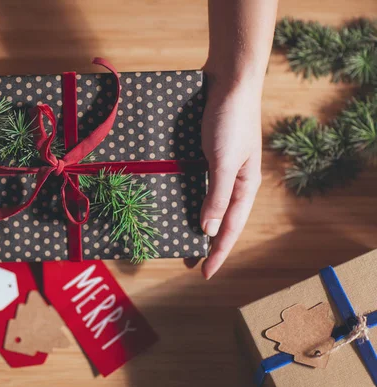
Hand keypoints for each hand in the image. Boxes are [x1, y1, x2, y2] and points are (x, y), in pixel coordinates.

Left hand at [199, 74, 262, 278]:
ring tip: (180, 238)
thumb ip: (217, 195)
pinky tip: (175, 204)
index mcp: (244, 186)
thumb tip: (207, 229)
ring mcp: (219, 167)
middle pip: (219, 219)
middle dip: (206, 242)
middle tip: (188, 262)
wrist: (228, 79)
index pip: (230, 228)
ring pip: (206, 202)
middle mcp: (233, 180)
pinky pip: (197, 184)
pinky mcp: (207, 154)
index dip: (217, 252)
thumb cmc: (230, 120)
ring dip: (195, 221)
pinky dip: (187, 198)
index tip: (204, 274)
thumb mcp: (223, 161)